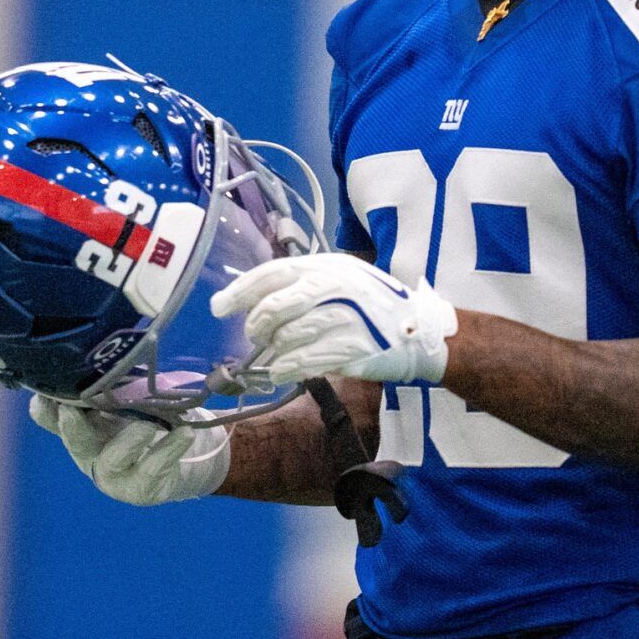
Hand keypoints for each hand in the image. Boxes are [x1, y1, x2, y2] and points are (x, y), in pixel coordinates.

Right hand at [27, 395, 229, 505]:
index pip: (50, 417)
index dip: (44, 408)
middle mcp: (89, 451)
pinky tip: (184, 433)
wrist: (179, 461)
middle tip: (70, 410)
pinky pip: (152, 469)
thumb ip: (115, 382)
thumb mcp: (128, 399)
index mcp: (81, 425)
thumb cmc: (144, 420)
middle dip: (71, 427)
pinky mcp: (140, 489)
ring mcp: (113, 475)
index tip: (43, 395)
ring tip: (147, 426)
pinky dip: (169, 449)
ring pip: (112, 460)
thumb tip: (114, 348)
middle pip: (75, 440)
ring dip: (129, 440)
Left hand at [210, 254, 458, 384]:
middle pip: (274, 308)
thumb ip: (301, 285)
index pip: (272, 274)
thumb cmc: (372, 305)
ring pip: (286, 338)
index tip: (219, 306)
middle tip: (255, 335)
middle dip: (256, 325)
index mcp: (327, 267)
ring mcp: (344, 320)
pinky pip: (303, 362)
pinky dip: (285, 369)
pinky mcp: (351, 350)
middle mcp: (333, 289)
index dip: (240, 291)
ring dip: (274, 350)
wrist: (419, 330)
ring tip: (279, 354)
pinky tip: (282, 372)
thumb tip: (248, 297)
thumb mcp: (341, 278)